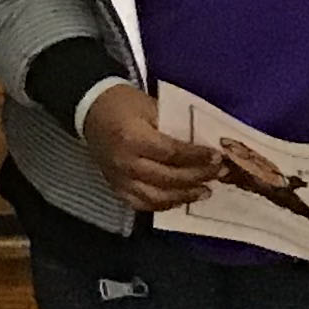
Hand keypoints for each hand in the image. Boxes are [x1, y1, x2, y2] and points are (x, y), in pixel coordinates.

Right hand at [80, 84, 224, 213]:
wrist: (89, 109)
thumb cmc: (123, 103)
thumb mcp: (151, 106)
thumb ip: (174, 127)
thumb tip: (203, 145)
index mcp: (132, 138)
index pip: (172, 153)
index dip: (197, 157)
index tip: (218, 157)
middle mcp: (124, 162)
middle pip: (167, 177)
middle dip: (197, 177)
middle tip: (218, 175)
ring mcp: (118, 178)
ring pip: (156, 197)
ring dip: (183, 196)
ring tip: (205, 192)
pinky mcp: (114, 186)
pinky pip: (141, 204)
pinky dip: (163, 205)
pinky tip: (179, 199)